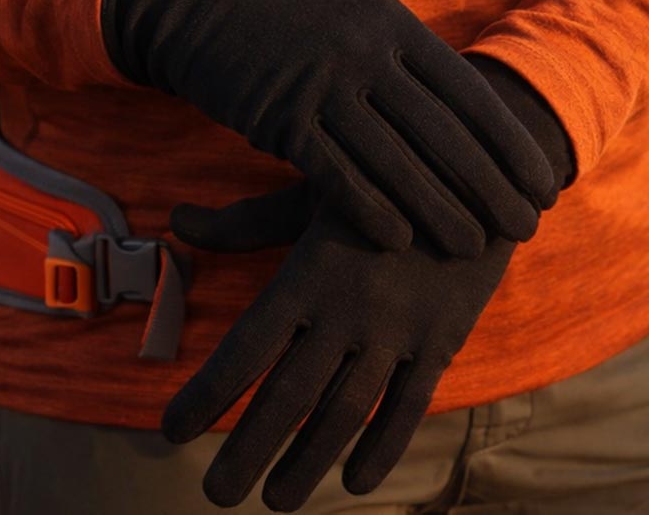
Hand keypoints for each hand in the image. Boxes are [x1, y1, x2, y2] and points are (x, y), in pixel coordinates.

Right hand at [103, 0, 557, 256]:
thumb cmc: (291, 13)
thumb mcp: (357, 15)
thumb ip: (405, 57)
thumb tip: (460, 100)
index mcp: (394, 25)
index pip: (468, 94)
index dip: (509, 144)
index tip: (542, 184)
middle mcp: (365, 51)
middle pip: (442, 131)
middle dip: (489, 185)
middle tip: (524, 227)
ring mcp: (322, 82)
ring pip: (394, 158)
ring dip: (438, 208)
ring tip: (473, 245)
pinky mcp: (280, 115)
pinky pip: (333, 171)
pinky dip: (369, 207)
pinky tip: (399, 240)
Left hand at [162, 184, 514, 510]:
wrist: (478, 168)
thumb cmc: (379, 175)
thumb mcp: (313, 190)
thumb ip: (244, 222)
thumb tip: (176, 221)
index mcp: (307, 274)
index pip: (245, 350)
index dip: (206, 396)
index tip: (170, 432)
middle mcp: (347, 311)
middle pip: (288, 397)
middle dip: (247, 450)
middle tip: (214, 495)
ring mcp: (397, 330)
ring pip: (345, 414)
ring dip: (308, 463)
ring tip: (276, 503)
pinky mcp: (440, 340)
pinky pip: (407, 406)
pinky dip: (382, 448)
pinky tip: (357, 483)